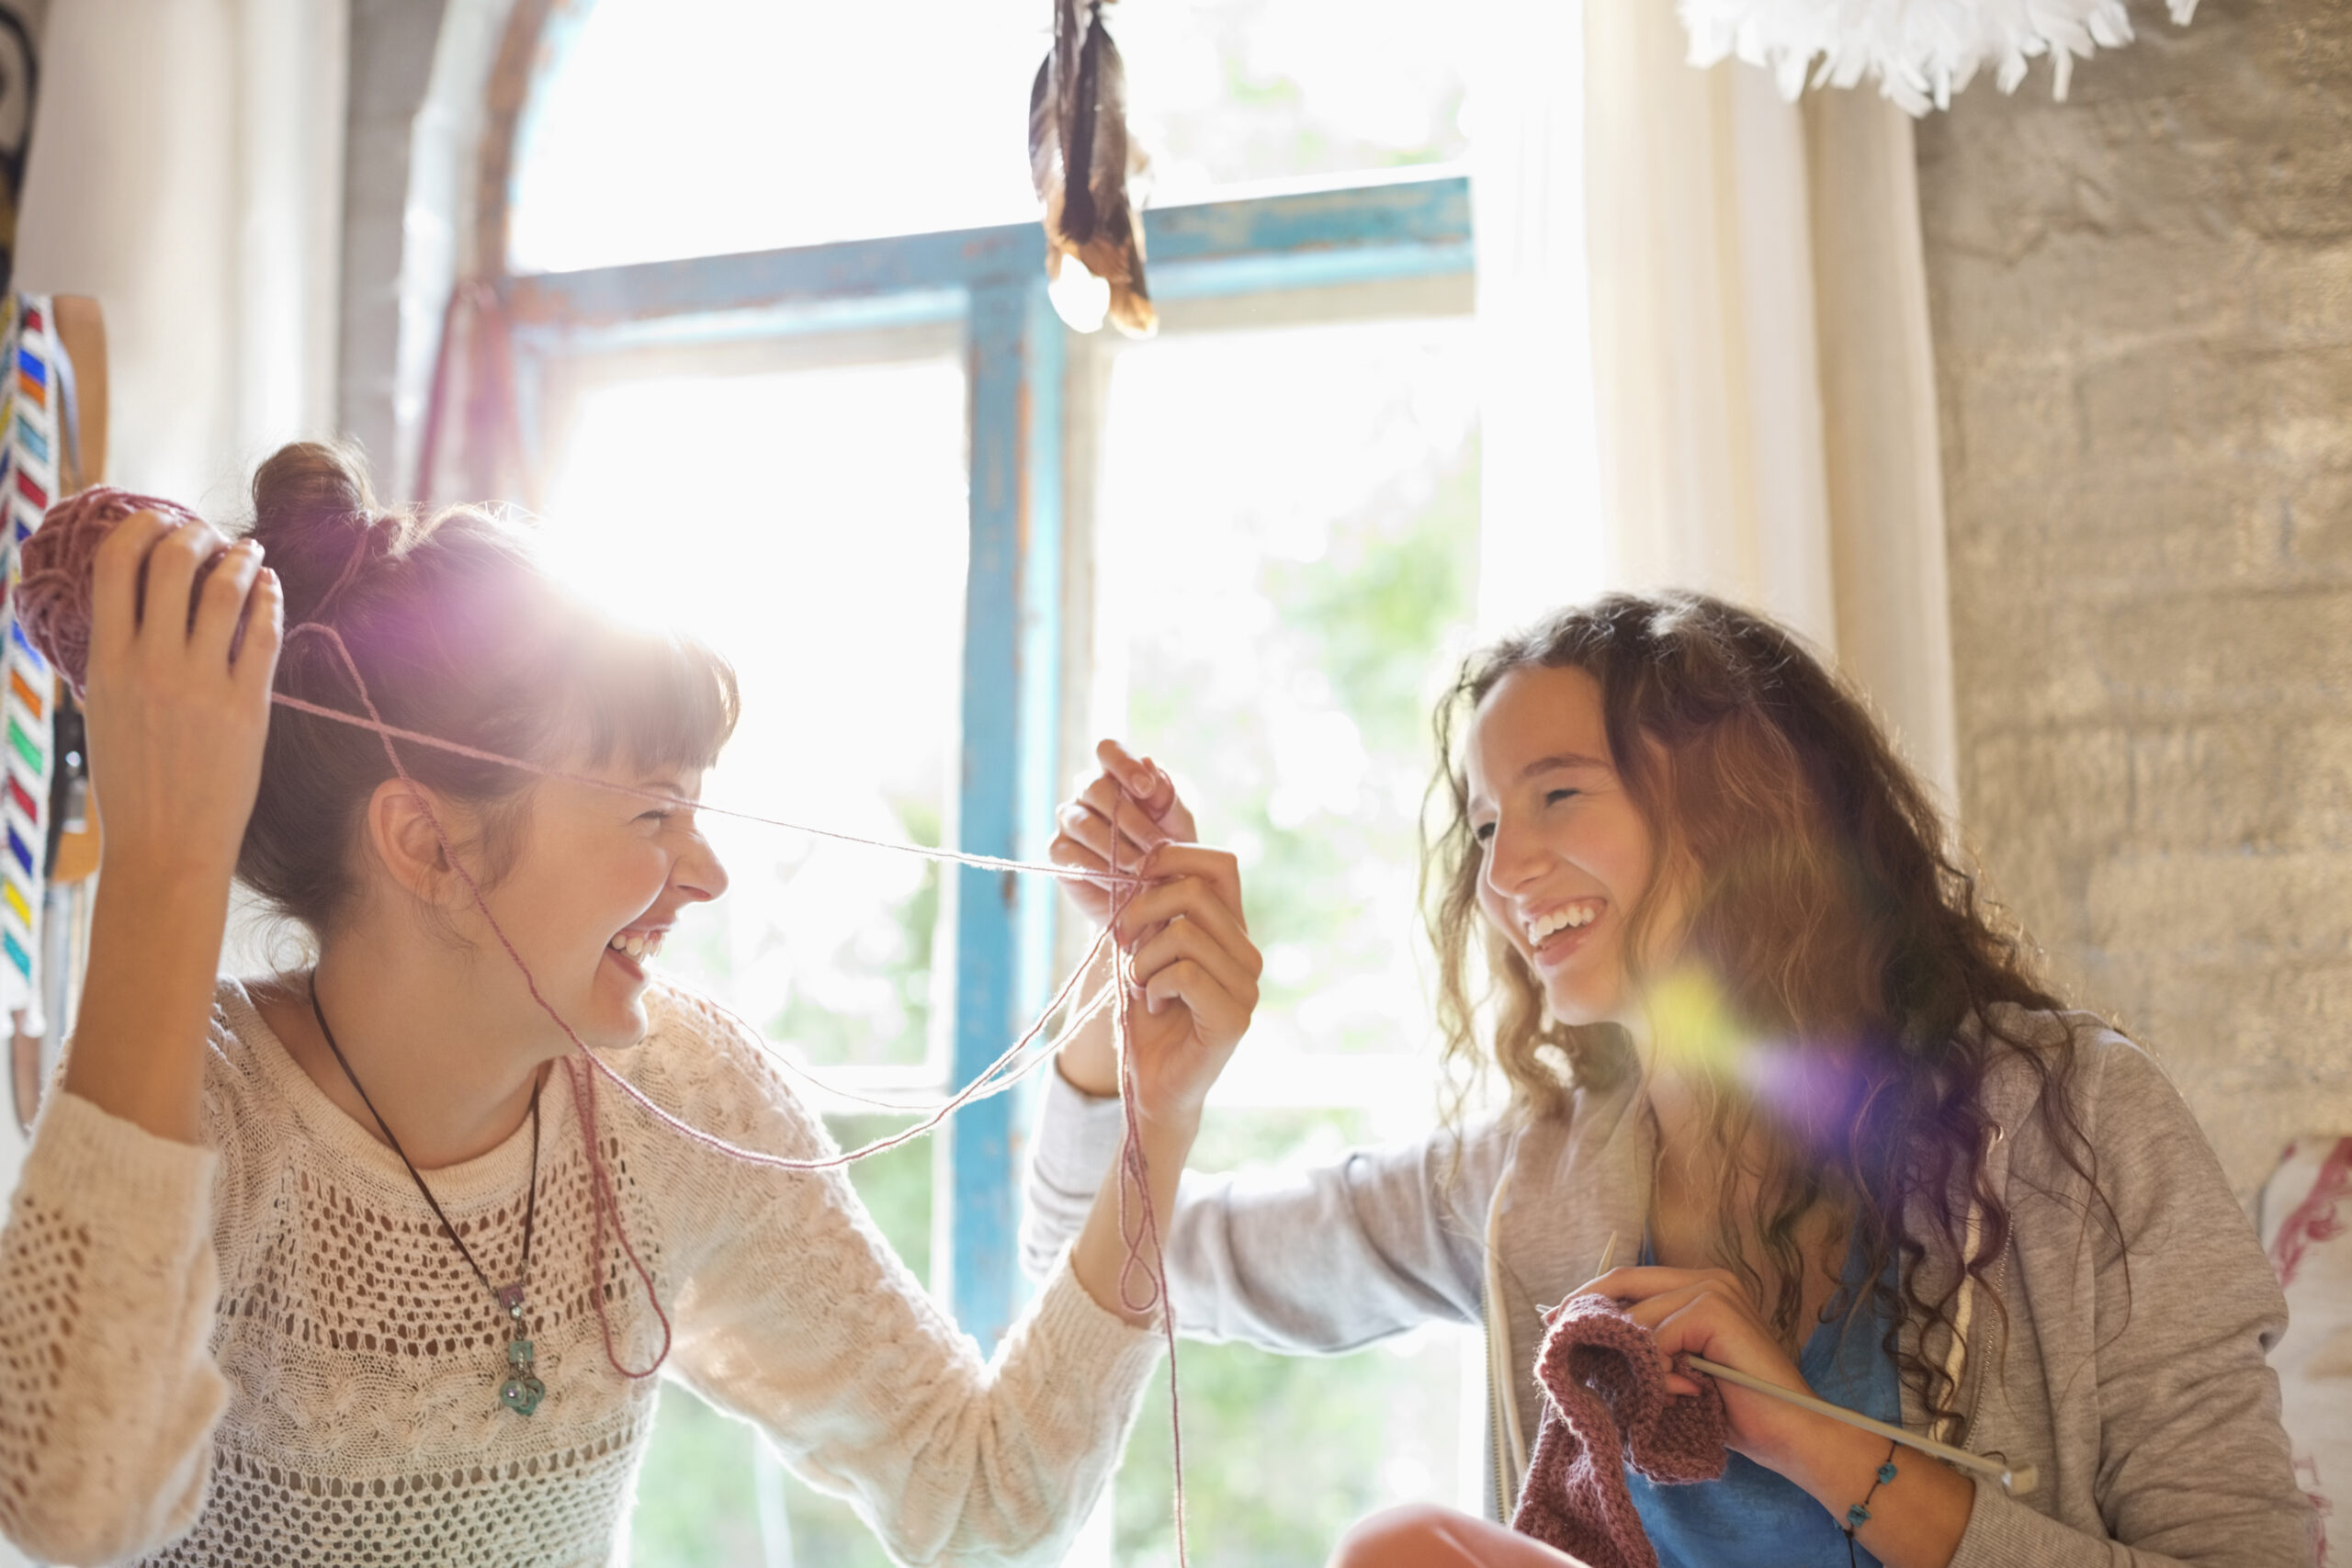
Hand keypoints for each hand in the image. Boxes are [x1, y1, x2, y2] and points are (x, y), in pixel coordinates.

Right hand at [84, 511, 283, 886]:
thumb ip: (111, 657)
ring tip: (248, 552)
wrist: (166, 847)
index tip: (158, 519)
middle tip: (208, 534)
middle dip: (193, 534)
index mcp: (105, 662)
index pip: (114, 564)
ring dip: (239, 558)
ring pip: (223, 589)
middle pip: (172, 562)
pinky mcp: (248, 705)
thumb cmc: (131, 783)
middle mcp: (151, 664)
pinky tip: (270, 588)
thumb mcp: (100, 712)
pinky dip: (269, 598)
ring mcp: (202, 683)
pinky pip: (263, 632)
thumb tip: (126, 607)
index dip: (139, 527)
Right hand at [1048, 738, 1196, 926]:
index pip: (1108, 750)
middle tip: (1157, 847)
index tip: (1146, 789)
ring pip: (1083, 824)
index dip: (1123, 764)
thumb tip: (1148, 762)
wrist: (1156, 898)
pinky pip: (1071, 855)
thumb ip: (1165, 795)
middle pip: (1095, 788)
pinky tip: (1120, 882)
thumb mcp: (1176, 823)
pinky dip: (1099, 870)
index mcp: (1116, 775)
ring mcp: (1069, 820)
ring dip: (1116, 849)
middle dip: (1130, 820)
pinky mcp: (1058, 851)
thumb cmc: (1168, 852)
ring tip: (1142, 869)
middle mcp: (1087, 792)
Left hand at [1088, 842, 1257, 1131]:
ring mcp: (1247, 987)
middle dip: (1142, 910)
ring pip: (1184, 934)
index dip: (1174, 858)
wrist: (1152, 1085)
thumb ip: (1151, 912)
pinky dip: (1153, 987)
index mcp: (1231, 931)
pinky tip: (1155, 1007)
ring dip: (1143, 959)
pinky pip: (1185, 974)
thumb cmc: (1147, 1017)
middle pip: (1195, 892)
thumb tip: (1141, 864)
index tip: (1135, 882)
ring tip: (1142, 985)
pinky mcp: (1234, 1018)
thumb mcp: (1144, 950)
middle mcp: (1248, 954)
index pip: (1221, 865)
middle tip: (1124, 942)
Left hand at [1578, 1263, 1976, 1567]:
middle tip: (1555, 1331)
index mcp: (1700, 1286)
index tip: (1555, 1318)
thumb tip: (1586, 1339)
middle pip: (1625, 1280)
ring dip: (1636, 1360)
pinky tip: (1683, 1392)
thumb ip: (1645, 1349)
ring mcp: (1713, 1289)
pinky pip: (1658, 1338)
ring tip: (1661, 1393)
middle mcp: (1707, 1277)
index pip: (1631, 1280)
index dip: (1590, 1297)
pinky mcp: (1714, 1310)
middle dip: (1586, 1307)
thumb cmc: (1736, 1410)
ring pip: (1639, 1318)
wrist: (1792, 1433)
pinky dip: (1659, 1371)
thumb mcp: (1677, 1371)